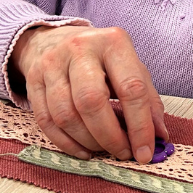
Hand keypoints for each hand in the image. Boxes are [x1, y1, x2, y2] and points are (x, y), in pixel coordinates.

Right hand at [10, 25, 166, 162]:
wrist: (56, 39)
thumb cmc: (102, 59)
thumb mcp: (130, 68)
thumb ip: (148, 100)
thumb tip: (160, 137)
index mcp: (113, 42)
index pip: (131, 89)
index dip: (140, 126)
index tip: (145, 152)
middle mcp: (80, 48)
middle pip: (91, 102)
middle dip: (109, 136)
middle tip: (122, 153)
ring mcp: (52, 63)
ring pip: (65, 114)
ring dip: (88, 141)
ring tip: (103, 149)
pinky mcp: (33, 79)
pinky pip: (46, 121)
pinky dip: (66, 143)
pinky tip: (83, 150)